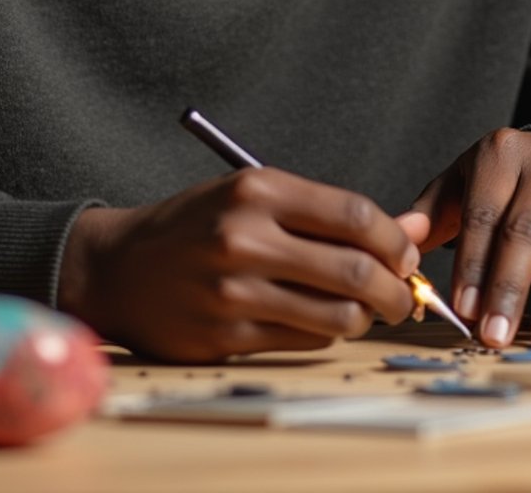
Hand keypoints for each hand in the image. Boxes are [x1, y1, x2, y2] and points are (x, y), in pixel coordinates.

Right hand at [58, 168, 420, 361]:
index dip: (393, 240)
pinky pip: (305, 340)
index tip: (405, 253)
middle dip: (396, 289)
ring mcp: (235, 291)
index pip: (353, 215)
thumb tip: (410, 232)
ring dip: (365, 317)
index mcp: (256, 190)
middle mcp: (245, 237)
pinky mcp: (227, 336)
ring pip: (337, 315)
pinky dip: (326, 332)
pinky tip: (320, 319)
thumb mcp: (254, 196)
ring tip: (364, 310)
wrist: (120, 267)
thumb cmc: (198, 225)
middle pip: (355, 270)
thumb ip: (328, 212)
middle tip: (403, 295)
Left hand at [396, 129, 530, 348]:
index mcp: (502, 152)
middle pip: (527, 232)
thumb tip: (399, 243)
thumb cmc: (500, 188)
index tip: (464, 308)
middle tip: (494, 334)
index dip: (473, 263)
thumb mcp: (461, 186)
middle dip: (508, 288)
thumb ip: (428, 215)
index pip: (484, 213)